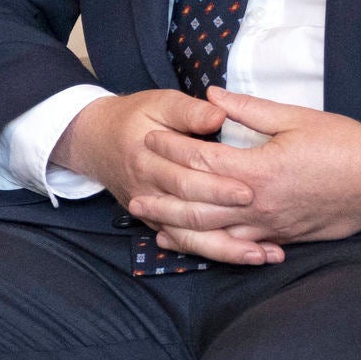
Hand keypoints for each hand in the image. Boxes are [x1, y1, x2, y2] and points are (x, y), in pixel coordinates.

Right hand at [54, 87, 270, 261]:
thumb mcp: (160, 102)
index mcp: (147, 160)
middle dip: (227, 218)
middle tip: (263, 224)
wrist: (97, 142)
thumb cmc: (136, 118)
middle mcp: (147, 192)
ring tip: (262, 255)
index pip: (185, 178)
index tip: (249, 190)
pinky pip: (186, 245)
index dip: (217, 186)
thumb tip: (219, 116)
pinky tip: (245, 257)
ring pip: (188, 239)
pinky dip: (215, 253)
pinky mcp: (157, 223)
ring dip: (226, 250)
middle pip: (188, 212)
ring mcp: (152, 212)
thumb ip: (189, 111)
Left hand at [125, 89, 360, 264]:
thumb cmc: (344, 145)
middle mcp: (258, 203)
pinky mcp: (282, 238)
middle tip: (134, 196)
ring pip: (214, 235)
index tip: (150, 139)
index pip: (201, 162)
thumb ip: (250, 109)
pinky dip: (213, 248)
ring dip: (180, 230)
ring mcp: (270, 226)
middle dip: (163, 200)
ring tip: (153, 226)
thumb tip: (213, 96)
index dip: (171, 150)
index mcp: (258, 169)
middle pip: (197, 206)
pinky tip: (197, 246)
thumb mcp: (296, 117)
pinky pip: (239, 248)